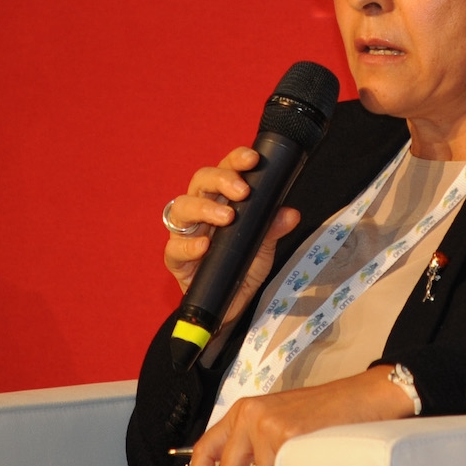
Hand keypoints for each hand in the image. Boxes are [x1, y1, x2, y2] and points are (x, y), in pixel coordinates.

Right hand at [163, 147, 300, 324]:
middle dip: (221, 179)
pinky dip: (189, 245)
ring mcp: (185, 233)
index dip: (235, 159)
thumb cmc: (243, 266)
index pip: (225, 169)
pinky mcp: (176, 259)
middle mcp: (201, 209)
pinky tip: (205, 246)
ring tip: (227, 217)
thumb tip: (291, 213)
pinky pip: (174, 248)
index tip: (252, 159)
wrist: (231, 306)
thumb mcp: (264, 246)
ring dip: (204, 208)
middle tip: (243, 191)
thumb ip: (274, 228)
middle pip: (200, 180)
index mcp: (222, 198)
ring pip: (181, 207)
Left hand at [190, 367, 415, 465]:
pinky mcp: (285, 438)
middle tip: (273, 465)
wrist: (365, 397)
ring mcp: (266, 427)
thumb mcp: (283, 423)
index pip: (205, 449)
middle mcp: (250, 416)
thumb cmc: (330, 413)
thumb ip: (255, 447)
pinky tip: (309, 458)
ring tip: (300, 456)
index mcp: (245, 411)